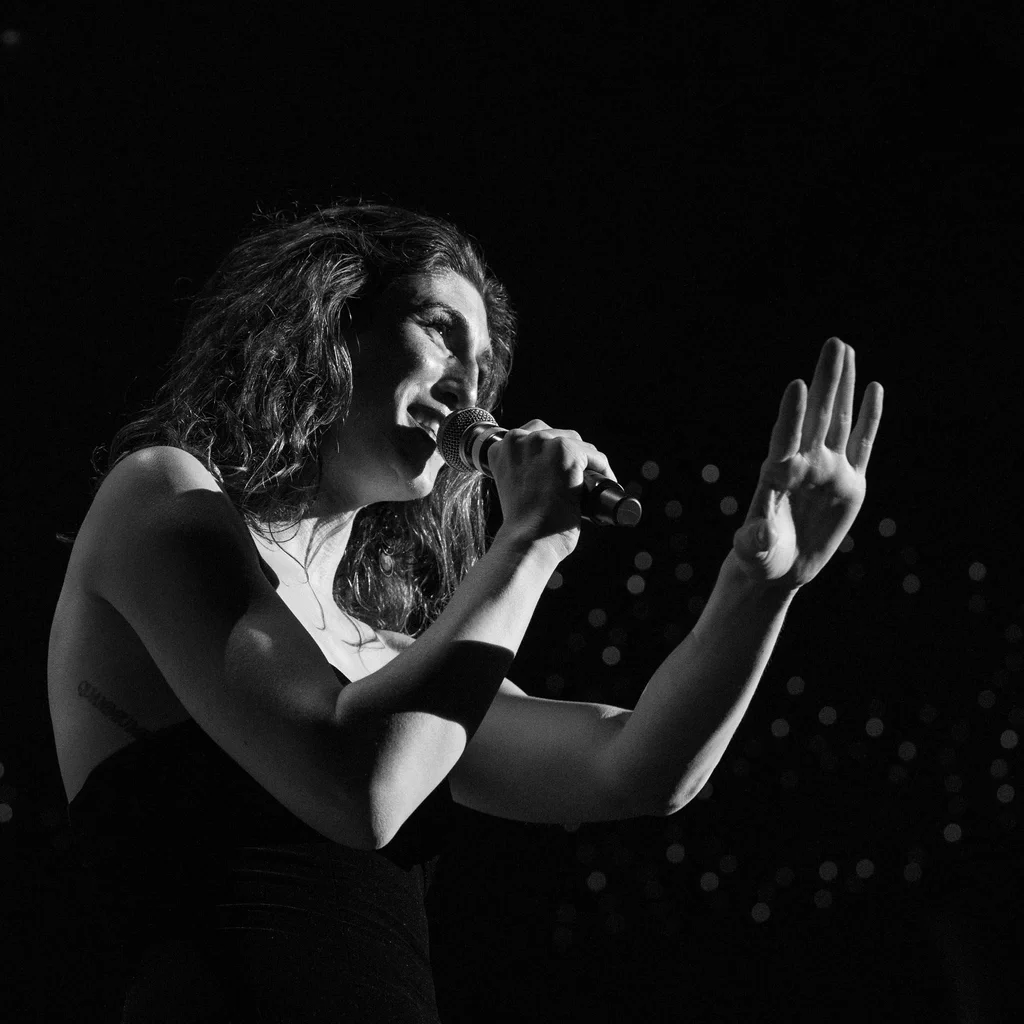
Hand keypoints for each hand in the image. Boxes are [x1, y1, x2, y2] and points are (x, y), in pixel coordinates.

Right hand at [488, 420, 615, 560]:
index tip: (558, 469)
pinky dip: (603, 469)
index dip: (549, 452)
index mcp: (500, 448)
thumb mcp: (513, 488)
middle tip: (577, 477)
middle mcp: (519, 440)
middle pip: (555, 435)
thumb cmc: (521, 525)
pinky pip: (593, 454)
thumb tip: (550, 469)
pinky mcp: (566, 452)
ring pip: (577, 443)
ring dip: (587, 461)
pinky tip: (605, 483)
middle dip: (569, 453)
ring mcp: (542, 444)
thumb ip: (524, 470)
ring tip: (592, 482)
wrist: (527, 541)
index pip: (533, 436)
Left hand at [731, 337, 883, 589]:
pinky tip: (873, 388)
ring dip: (843, 386)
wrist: (779, 565)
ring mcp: (828, 471)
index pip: (785, 439)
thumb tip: (755, 534)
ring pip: (840, 420)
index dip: (792, 414)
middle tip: (833, 343)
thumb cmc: (760, 557)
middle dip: (826, 380)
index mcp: (778, 476)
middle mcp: (805, 465)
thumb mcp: (754, 551)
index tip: (797, 385)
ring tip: (845, 349)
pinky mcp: (850, 483)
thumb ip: (754, 540)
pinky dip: (870, 418)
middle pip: (817, 417)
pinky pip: (863, 444)